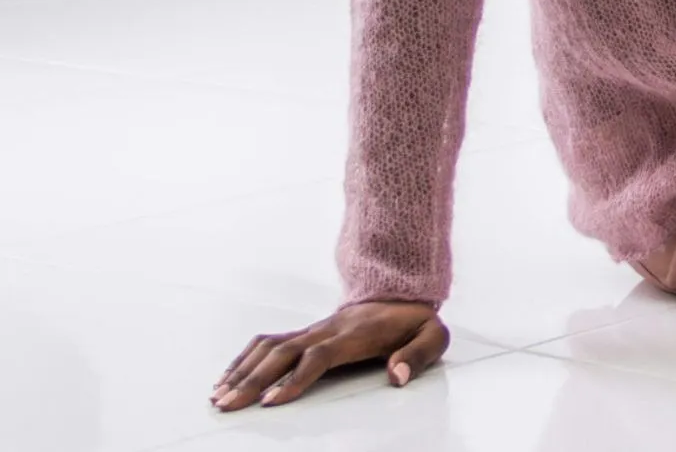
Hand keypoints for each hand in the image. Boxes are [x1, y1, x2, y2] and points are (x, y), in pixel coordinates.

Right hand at [210, 300, 448, 411]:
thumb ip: (418, 355)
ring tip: (217, 397)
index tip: (272, 402)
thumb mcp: (433, 336)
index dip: (296, 378)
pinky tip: (227, 378)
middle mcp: (327, 330)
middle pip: (283, 353)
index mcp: (355, 335)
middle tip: (226, 406)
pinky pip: (268, 342)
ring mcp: (313, 329)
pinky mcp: (306, 332)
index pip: (318, 356)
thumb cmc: (416, 322)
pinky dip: (244, 358)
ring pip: (270, 346)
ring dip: (242, 370)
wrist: (403, 293)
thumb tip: (397, 375)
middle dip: (253, 380)